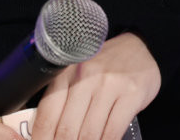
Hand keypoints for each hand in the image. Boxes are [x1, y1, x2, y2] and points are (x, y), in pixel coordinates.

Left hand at [29, 33, 160, 139]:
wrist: (138, 48)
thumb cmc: (102, 67)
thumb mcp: (76, 76)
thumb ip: (61, 101)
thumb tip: (44, 132)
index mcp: (64, 73)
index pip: (46, 115)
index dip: (41, 138)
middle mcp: (84, 77)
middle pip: (66, 129)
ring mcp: (108, 86)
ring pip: (89, 134)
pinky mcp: (130, 95)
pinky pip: (112, 131)